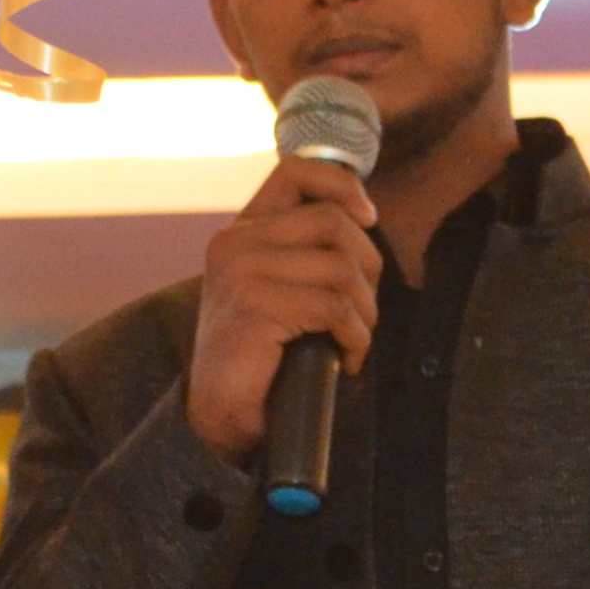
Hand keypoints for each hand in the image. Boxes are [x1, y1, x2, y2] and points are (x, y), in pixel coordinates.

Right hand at [182, 148, 382, 464]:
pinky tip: (345, 361)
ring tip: (352, 341)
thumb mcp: (282, 288)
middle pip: (334, 223)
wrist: (220, 416)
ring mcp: (241, 271)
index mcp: (243, 231)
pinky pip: (335, 308)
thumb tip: (364, 216)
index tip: (369, 218)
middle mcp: (235, 242)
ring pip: (342, 268)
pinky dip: (355, 339)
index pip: (296, 172)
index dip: (343, 185)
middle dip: (368, 269)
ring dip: (365, 312)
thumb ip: (306, 250)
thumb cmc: (262, 358)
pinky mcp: (254, 305)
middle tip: (362, 313)